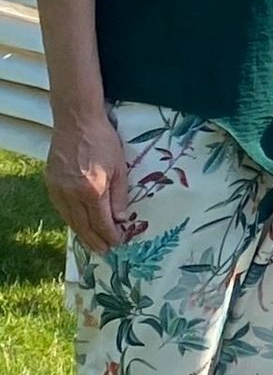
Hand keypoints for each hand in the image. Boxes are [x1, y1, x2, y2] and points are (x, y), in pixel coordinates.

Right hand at [44, 112, 127, 253]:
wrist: (77, 122)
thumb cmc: (104, 142)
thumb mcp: (120, 168)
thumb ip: (120, 195)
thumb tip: (120, 218)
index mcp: (92, 190)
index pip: (101, 221)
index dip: (109, 235)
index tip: (117, 244)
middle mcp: (71, 194)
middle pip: (83, 224)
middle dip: (94, 240)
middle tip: (104, 252)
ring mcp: (58, 189)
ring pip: (69, 219)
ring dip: (81, 233)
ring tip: (92, 243)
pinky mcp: (50, 184)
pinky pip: (61, 208)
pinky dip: (71, 219)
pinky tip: (78, 224)